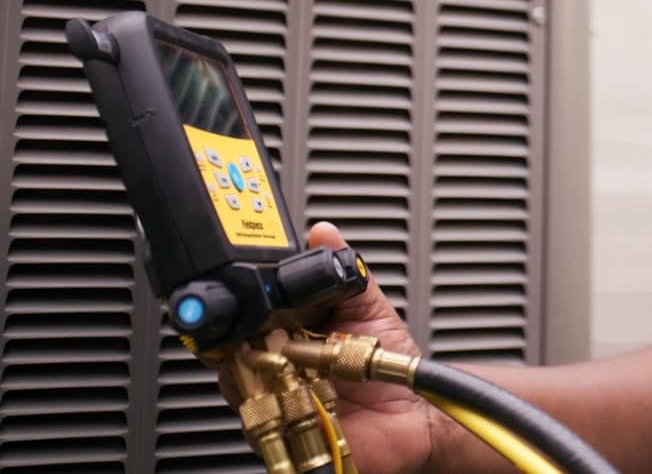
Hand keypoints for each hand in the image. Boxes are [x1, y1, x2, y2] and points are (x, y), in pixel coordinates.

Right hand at [218, 221, 438, 473]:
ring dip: (264, 366)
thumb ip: (345, 271)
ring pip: (238, 380)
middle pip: (234, 346)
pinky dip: (274, 399)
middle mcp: (276, 363)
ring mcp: (275, 395)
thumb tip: (324, 232)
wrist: (410, 417)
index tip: (254, 293)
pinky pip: (256, 415)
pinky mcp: (278, 426)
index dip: (245, 304)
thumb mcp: (369, 307)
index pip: (251, 314)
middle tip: (277, 328)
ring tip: (297, 357)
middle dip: (248, 335)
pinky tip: (299, 386)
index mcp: (291, 330)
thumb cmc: (388, 366)